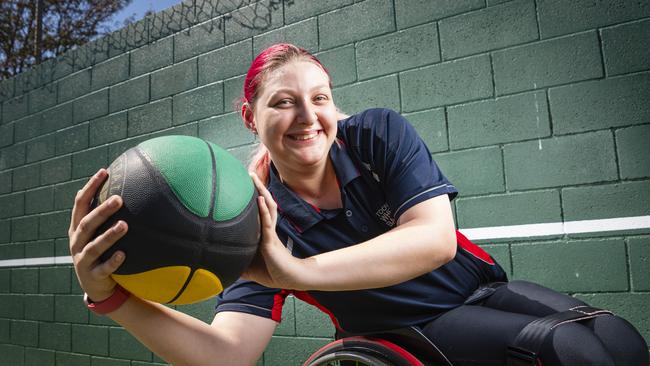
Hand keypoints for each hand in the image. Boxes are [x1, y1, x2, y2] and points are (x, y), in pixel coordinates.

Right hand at [68, 169, 127, 301]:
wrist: (95, 285)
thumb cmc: (99, 252)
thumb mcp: (96, 233)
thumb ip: (102, 214)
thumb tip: (120, 185)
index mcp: (77, 228)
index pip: (80, 204)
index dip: (91, 188)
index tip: (104, 172)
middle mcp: (77, 242)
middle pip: (86, 224)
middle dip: (101, 211)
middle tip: (118, 199)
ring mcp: (83, 260)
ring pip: (94, 247)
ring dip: (109, 235)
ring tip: (125, 225)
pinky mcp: (92, 276)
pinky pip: (103, 269)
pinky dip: (112, 261)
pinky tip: (123, 254)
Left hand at [242, 173, 305, 289]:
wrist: (289, 279)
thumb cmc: (272, 272)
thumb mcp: (249, 266)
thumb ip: (237, 261)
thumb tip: (218, 264)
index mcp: (263, 232)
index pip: (259, 211)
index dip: (254, 198)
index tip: (244, 186)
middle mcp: (267, 228)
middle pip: (264, 202)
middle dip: (258, 188)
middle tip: (249, 174)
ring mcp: (270, 233)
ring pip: (268, 207)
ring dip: (261, 191)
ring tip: (253, 177)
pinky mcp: (271, 241)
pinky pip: (267, 222)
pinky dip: (263, 209)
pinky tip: (259, 199)